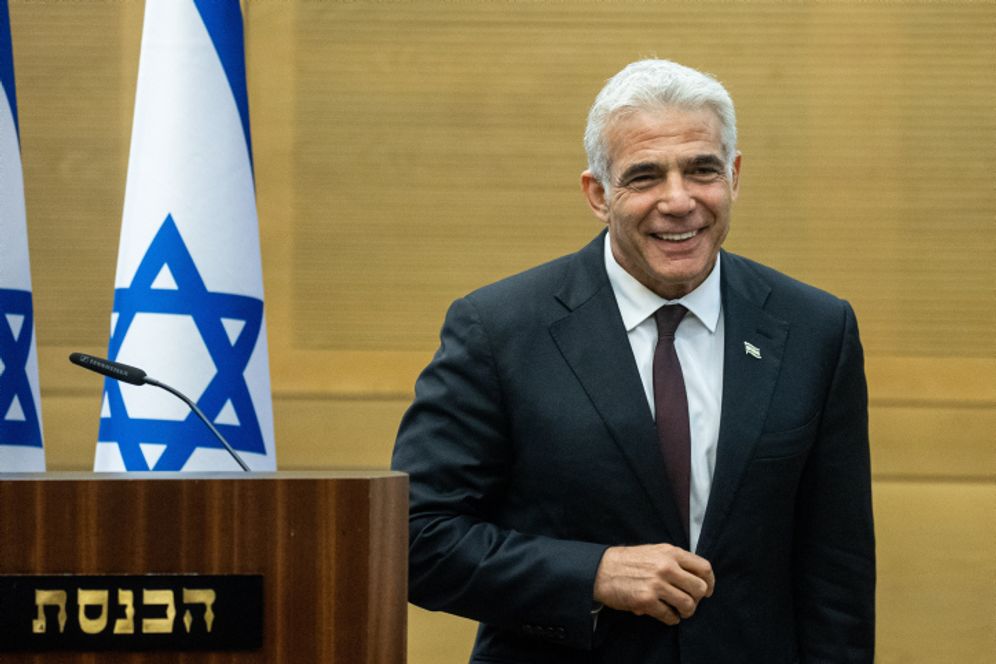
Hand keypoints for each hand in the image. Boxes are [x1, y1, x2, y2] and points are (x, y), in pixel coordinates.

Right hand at [592, 544, 714, 625]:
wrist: (601, 570)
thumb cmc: (628, 561)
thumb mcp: (654, 551)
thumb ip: (675, 560)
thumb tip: (697, 576)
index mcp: (670, 552)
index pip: (704, 568)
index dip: (710, 582)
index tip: (707, 590)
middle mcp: (666, 566)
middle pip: (700, 588)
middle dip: (698, 599)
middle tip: (690, 602)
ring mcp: (657, 584)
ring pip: (688, 605)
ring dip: (686, 612)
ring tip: (679, 611)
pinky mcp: (646, 600)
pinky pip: (670, 616)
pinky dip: (672, 619)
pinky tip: (667, 615)